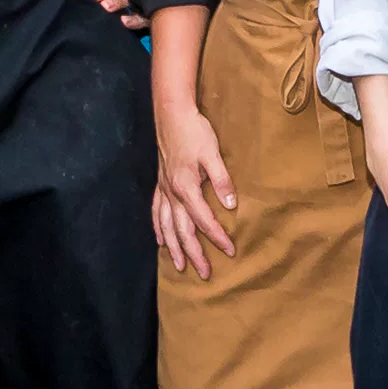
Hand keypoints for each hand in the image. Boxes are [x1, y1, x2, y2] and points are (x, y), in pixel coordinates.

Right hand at [151, 93, 239, 278]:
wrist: (172, 114)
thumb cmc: (194, 131)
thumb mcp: (212, 154)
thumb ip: (221, 180)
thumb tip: (231, 205)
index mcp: (186, 187)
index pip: (204, 220)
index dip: (217, 237)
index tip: (230, 250)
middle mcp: (172, 193)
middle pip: (182, 231)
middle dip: (194, 253)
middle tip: (204, 273)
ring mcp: (164, 189)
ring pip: (166, 226)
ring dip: (173, 247)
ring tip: (180, 266)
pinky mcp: (160, 183)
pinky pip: (156, 211)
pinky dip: (158, 228)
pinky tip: (160, 239)